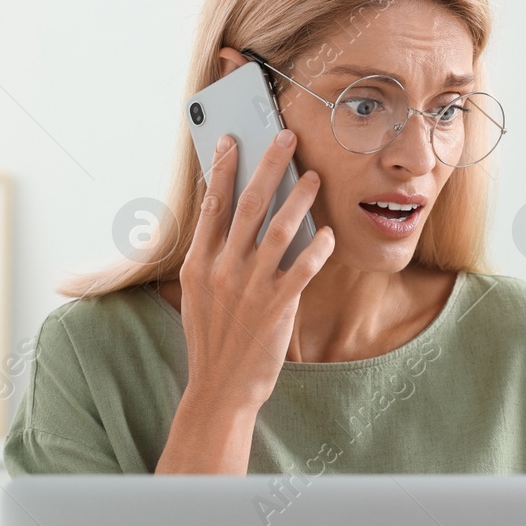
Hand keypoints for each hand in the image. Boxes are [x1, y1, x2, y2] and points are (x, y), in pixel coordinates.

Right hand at [157, 130, 335, 473]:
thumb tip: (230, 216)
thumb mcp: (197, 294)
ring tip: (315, 177)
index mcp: (198, 263)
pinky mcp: (276, 307)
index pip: (213, 205)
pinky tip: (328, 233)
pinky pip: (303, 267)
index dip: (224, 169)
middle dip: (269, 166)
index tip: (233, 140)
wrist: (219, 388)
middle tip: (286, 137)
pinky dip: (317, 247)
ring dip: (299, 198)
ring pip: (279, 229)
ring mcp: (250, 288)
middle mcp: (222, 270)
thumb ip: (211, 256)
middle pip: (248, 205)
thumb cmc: (212, 339)